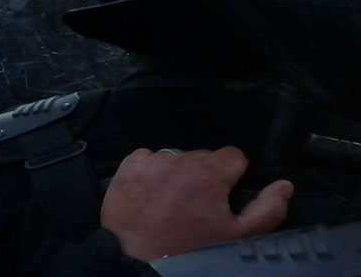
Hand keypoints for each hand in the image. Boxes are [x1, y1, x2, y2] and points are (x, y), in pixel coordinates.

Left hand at [101, 147, 292, 260]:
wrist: (137, 257)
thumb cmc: (191, 248)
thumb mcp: (237, 237)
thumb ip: (266, 210)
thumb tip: (285, 185)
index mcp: (208, 172)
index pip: (233, 156)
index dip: (232, 175)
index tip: (223, 194)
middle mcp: (179, 159)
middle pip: (203, 156)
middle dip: (204, 175)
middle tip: (196, 203)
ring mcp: (151, 161)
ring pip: (175, 157)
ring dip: (178, 172)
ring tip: (172, 200)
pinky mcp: (128, 165)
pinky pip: (147, 157)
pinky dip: (152, 170)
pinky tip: (151, 193)